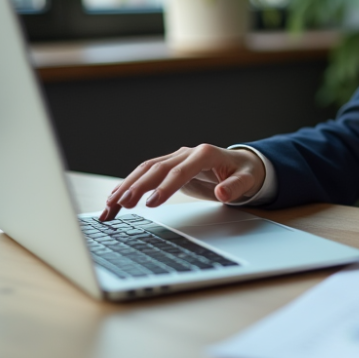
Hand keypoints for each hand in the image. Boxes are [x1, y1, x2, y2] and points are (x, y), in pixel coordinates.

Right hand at [99, 145, 265, 220]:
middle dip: (139, 186)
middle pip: (158, 168)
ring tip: (110, 204)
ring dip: (127, 186)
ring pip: (146, 170)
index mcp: (205, 154)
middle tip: (122, 204)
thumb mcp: (248, 180)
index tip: (152, 202)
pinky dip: (129, 186)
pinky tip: (114, 199)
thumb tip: (223, 193)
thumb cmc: (244, 172)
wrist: (240, 164)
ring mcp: (176, 158)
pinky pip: (145, 175)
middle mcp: (187, 153)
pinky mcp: (168, 167)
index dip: (166, 186)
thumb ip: (236, 187)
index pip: (182, 170)